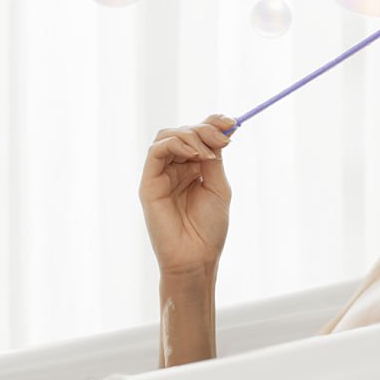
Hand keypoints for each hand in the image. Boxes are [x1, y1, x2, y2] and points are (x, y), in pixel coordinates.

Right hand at [138, 114, 235, 280]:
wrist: (196, 258)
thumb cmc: (209, 229)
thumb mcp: (218, 187)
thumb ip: (214, 160)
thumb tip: (220, 132)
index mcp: (192, 168)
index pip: (198, 135)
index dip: (212, 123)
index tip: (231, 122)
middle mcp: (175, 168)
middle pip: (184, 131)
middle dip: (206, 129)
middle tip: (224, 140)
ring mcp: (160, 174)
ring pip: (168, 136)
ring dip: (191, 135)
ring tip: (208, 153)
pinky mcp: (148, 183)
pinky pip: (156, 151)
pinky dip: (176, 144)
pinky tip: (194, 154)